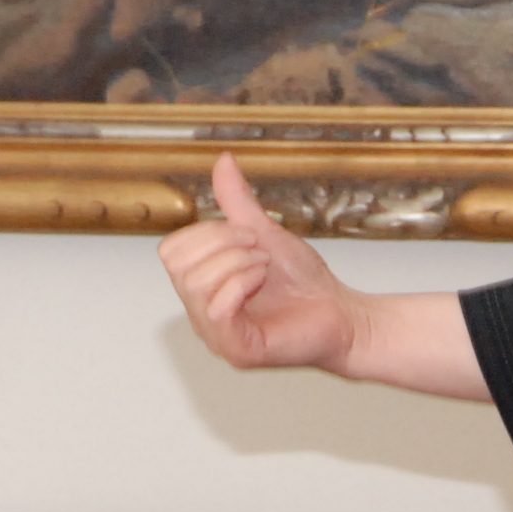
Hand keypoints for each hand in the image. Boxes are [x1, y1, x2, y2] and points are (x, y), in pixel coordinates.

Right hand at [160, 154, 360, 371]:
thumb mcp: (266, 232)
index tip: (248, 234)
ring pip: (196, 285)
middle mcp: (200, 314)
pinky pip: (217, 311)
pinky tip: (263, 282)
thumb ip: (238, 202)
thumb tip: (223, 160)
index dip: (205, 232)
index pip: (170, 251)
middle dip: (222, 244)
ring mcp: (216, 336)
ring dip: (238, 262)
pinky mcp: (237, 351)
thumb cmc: (304, 281)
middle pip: (178, 266)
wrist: (342, 313)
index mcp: (201, 288)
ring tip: (265, 268)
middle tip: (258, 250)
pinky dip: (241, 283)